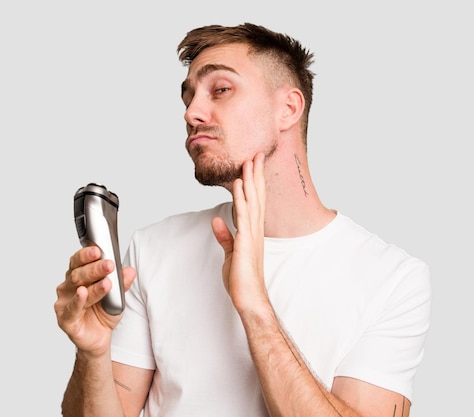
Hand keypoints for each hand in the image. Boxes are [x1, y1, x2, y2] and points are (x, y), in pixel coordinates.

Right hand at [54, 246, 135, 357]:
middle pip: (79, 273)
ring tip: (107, 282)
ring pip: (77, 288)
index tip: (99, 250)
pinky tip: (83, 293)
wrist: (100, 337)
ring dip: (93, 284)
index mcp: (78, 276)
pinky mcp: (65, 319)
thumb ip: (122, 283)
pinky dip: (78, 300)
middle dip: (95, 268)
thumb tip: (130, 270)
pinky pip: (72, 308)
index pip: (79, 261)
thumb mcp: (117, 296)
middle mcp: (68, 287)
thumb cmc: (103, 313)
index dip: (87, 254)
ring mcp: (64, 302)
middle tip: (109, 265)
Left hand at [212, 153, 267, 311]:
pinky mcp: (245, 242)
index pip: (254, 202)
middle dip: (256, 175)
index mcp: (252, 232)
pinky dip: (242, 198)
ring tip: (249, 161)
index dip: (254, 183)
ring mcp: (252, 235)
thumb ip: (225, 236)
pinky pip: (243, 215)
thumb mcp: (231, 254)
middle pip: (256, 197)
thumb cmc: (242, 280)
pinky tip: (240, 184)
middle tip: (256, 155)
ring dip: (250, 180)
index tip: (253, 166)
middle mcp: (255, 230)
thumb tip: (217, 221)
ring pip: (252, 201)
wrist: (250, 298)